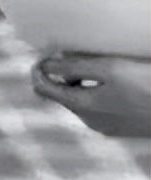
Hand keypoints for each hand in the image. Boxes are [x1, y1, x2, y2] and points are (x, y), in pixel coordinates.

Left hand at [32, 55, 150, 136]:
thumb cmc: (149, 86)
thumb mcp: (109, 69)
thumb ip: (74, 66)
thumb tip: (46, 65)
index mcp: (81, 106)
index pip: (43, 88)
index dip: (40, 68)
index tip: (48, 52)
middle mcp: (89, 121)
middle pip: (61, 93)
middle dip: (62, 73)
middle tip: (75, 52)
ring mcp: (107, 127)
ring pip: (80, 99)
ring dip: (80, 80)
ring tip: (97, 62)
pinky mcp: (122, 127)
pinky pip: (98, 106)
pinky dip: (97, 90)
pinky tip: (115, 79)